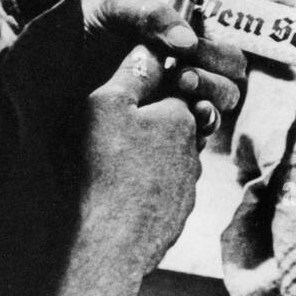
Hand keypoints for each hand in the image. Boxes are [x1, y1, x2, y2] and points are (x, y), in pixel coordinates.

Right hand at [79, 45, 203, 276]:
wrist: (105, 245)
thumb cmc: (102, 167)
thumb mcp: (106, 104)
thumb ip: (131, 73)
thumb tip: (150, 49)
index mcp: (180, 118)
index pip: (175, 91)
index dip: (150, 90)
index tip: (126, 95)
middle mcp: (192, 154)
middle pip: (173, 129)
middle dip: (149, 128)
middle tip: (109, 135)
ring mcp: (186, 191)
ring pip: (168, 165)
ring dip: (146, 163)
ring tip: (107, 170)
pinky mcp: (173, 221)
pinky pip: (160, 197)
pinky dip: (141, 195)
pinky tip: (114, 201)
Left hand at [83, 0, 246, 142]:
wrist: (44, 64)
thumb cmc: (80, 31)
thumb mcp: (115, 10)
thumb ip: (152, 14)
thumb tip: (187, 40)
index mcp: (184, 49)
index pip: (226, 57)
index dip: (215, 56)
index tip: (188, 53)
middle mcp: (186, 81)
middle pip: (229, 89)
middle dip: (213, 83)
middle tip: (182, 78)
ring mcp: (173, 112)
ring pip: (214, 116)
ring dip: (207, 109)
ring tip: (181, 101)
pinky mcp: (156, 138)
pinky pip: (191, 144)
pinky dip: (192, 137)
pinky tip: (174, 128)